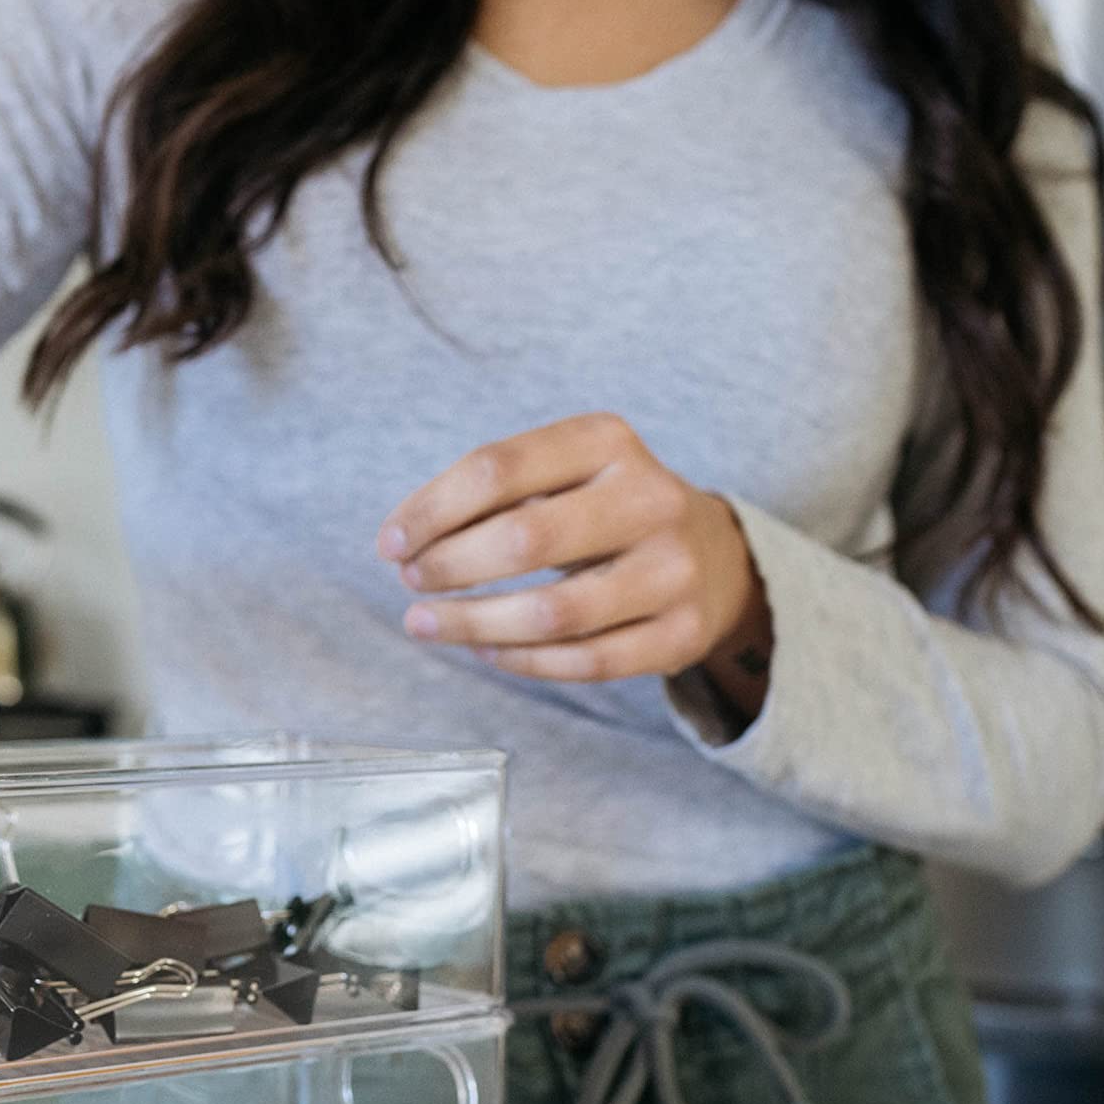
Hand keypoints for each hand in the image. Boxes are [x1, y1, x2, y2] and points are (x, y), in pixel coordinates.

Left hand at [379, 413, 772, 709]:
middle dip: (448, 566)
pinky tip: (484, 648)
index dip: (430, 510)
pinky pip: (585, 662)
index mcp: (607, 441)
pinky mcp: (682, 632)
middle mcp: (650, 499)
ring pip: (552, 613)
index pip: (498, 470)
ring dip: (472, 623)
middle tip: (411, 581)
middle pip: (524, 540)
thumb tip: (403, 539)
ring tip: (425, 623)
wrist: (713, 555)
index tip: (390, 543)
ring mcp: (673, 570)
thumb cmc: (603, 510)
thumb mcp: (561, 473)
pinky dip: (521, 660)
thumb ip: (491, 493)